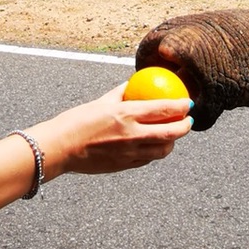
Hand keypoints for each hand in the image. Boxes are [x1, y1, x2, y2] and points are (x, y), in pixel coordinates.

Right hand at [36, 82, 192, 178]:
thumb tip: (133, 83)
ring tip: (172, 136)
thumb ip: (120, 93)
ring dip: (172, 143)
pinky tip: (153, 146)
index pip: (164, 109)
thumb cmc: (77, 121)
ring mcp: (129, 153)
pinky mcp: (123, 165)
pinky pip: (146, 159)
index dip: (181, 106)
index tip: (188, 103)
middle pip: (170, 133)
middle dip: (185, 127)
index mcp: (126, 114)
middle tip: (189, 121)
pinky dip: (154, 152)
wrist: (60, 147)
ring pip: (162, 150)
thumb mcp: (100, 101)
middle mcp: (131, 135)